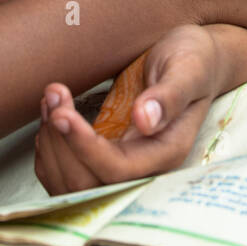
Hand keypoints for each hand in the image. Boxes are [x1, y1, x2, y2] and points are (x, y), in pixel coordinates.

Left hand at [34, 25, 225, 195]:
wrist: (196, 61)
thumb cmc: (194, 60)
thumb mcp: (188, 69)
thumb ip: (169, 95)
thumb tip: (144, 120)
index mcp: (167, 152)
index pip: (115, 171)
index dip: (83, 147)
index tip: (62, 113)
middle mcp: (143, 169)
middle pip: (87, 185)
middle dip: (60, 144)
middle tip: (53, 96)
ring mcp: (123, 167)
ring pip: (71, 184)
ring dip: (51, 146)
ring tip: (50, 98)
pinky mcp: (106, 158)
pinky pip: (68, 172)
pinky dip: (50, 148)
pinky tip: (52, 114)